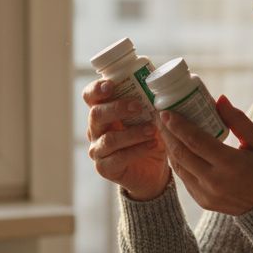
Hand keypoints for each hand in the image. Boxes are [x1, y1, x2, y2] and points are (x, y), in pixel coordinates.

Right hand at [83, 79, 170, 199]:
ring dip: (133, 133)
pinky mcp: (105, 168)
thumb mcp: (151, 116)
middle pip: (96, 114)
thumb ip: (151, 101)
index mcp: (103, 111)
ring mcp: (98, 149)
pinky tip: (153, 145)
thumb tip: (162, 81)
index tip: (111, 85)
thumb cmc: (149, 137)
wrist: (153, 171)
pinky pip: (118, 158)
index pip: (90, 96)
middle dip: (117, 108)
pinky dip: (137, 150)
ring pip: (109, 139)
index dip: (96, 89)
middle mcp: (95, 129)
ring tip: (152, 130)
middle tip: (138, 106)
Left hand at [158, 95, 252, 215]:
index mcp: (231, 164)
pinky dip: (178, 162)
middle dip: (167, 133)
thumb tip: (219, 99)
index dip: (178, 125)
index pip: (196, 141)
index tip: (166, 112)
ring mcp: (206, 194)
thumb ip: (239, 121)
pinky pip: (184, 179)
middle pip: (181, 153)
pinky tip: (176, 149)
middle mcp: (214, 181)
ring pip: (179, 167)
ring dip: (169, 147)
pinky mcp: (202, 202)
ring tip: (165, 130)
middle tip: (160, 117)